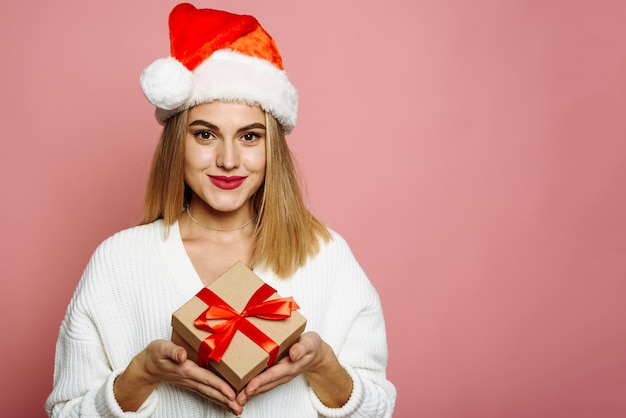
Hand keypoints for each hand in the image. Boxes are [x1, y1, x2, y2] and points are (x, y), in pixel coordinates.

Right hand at [115, 339, 241, 414]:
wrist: (146, 367)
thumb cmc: (155, 354)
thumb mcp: (161, 348)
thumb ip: (173, 351)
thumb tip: (182, 355)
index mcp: (186, 370)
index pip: (206, 379)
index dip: (220, 386)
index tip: (232, 394)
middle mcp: (190, 379)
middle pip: (211, 391)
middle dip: (226, 400)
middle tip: (240, 408)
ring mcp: (191, 382)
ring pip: (209, 394)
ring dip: (223, 402)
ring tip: (237, 409)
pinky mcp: (191, 382)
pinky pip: (206, 391)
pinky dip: (217, 398)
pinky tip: (225, 402)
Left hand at [236, 332, 351, 407]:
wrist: (315, 353)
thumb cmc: (311, 345)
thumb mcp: (310, 343)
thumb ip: (302, 348)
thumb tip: (294, 354)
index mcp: (290, 365)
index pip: (273, 374)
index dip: (260, 381)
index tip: (249, 388)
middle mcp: (283, 373)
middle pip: (265, 384)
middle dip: (251, 392)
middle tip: (236, 399)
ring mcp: (279, 376)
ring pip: (264, 386)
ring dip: (250, 394)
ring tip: (236, 399)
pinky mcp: (276, 375)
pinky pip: (264, 383)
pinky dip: (253, 389)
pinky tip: (242, 392)